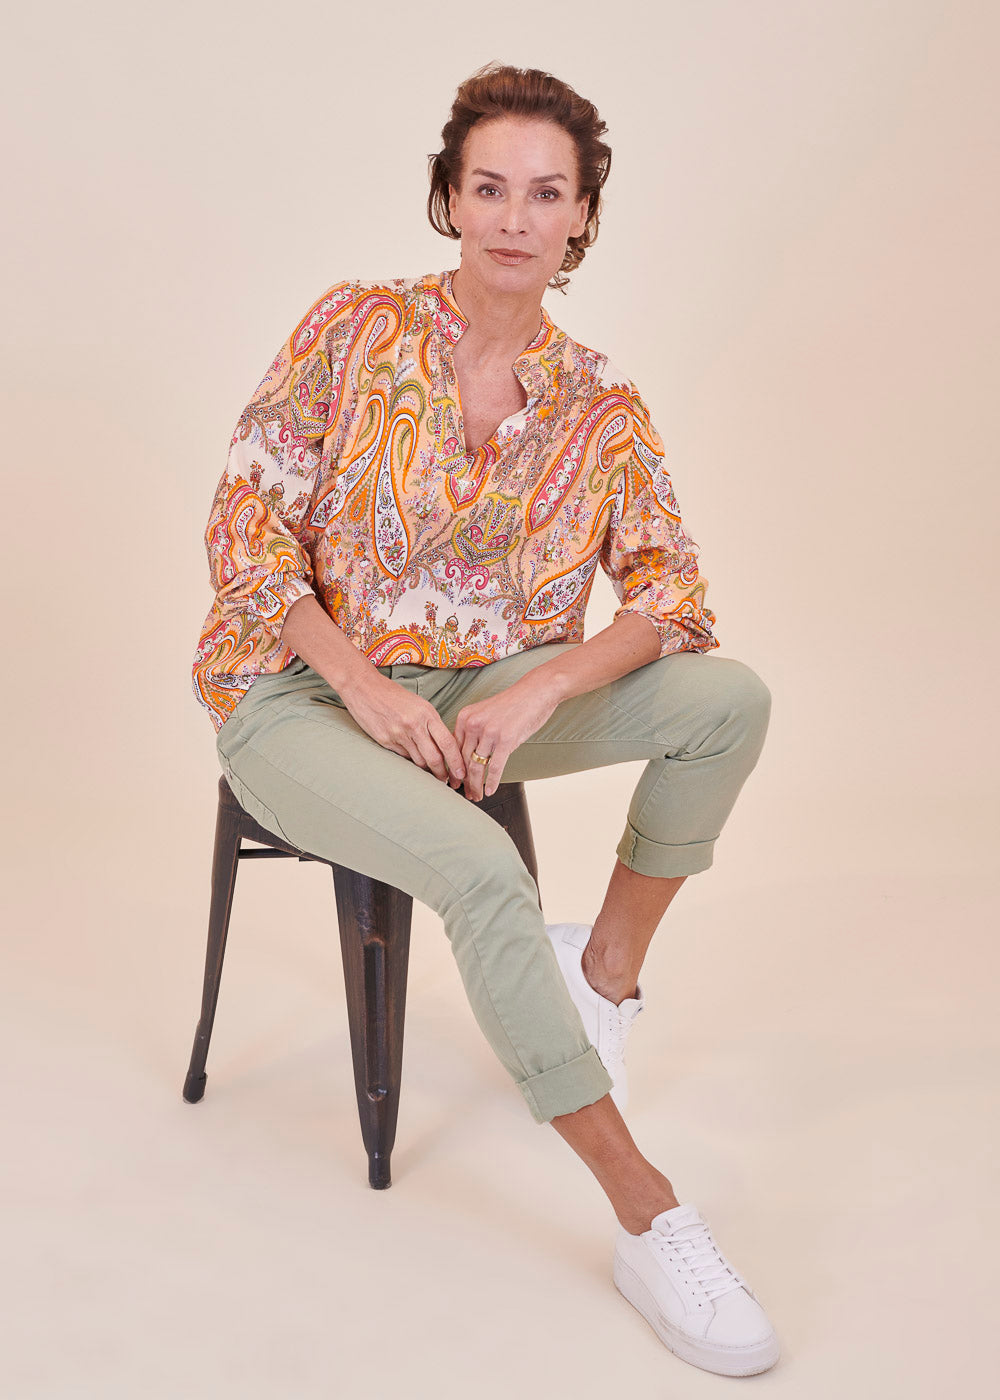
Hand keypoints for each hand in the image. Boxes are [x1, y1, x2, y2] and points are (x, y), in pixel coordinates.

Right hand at [338, 670, 466, 787]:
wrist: (363, 687)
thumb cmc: (393, 695)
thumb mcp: (418, 704)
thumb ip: (431, 724)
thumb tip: (442, 746)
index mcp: (426, 713)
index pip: (447, 742)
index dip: (456, 761)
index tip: (461, 773)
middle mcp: (414, 725)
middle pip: (434, 758)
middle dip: (443, 773)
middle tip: (448, 781)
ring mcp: (398, 734)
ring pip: (418, 761)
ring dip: (426, 770)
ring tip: (431, 773)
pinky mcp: (385, 741)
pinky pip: (403, 757)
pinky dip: (410, 761)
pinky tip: (412, 760)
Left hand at [454, 673, 562, 801]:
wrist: (536, 691)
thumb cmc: (514, 704)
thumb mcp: (486, 713)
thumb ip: (475, 731)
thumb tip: (469, 755)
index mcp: (465, 717)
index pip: (454, 749)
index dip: (454, 769)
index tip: (455, 781)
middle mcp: (473, 724)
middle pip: (463, 760)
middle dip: (464, 781)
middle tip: (466, 793)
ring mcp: (489, 732)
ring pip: (477, 766)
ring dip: (476, 785)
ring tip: (477, 796)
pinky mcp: (506, 740)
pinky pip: (495, 767)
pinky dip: (492, 782)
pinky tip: (490, 791)